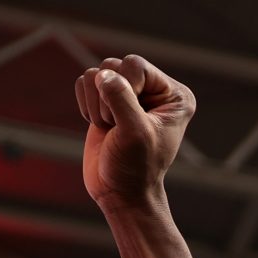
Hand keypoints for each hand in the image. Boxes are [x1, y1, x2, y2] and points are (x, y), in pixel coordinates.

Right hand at [77, 56, 196, 213]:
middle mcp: (154, 90)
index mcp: (174, 95)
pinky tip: (101, 127)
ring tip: (111, 128)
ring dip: (96, 105)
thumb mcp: (134, 133)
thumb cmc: (136, 168)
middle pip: (114, 65)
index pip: (135, 65)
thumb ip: (121, 99)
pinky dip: (86, 105)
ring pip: (96, 74)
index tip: (130, 119)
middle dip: (108, 99)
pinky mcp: (106, 100)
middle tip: (118, 127)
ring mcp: (129, 93)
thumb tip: (102, 74)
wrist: (121, 192)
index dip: (124, 88)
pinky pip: (84, 83)